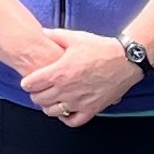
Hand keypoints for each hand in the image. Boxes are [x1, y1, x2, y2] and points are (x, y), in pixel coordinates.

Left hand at [16, 28, 141, 128]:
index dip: (27, 82)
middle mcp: (66, 90)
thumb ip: (55, 36)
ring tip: (51, 99)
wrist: (125, 60)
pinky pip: (73, 121)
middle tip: (39, 89)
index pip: (30, 84)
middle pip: (38, 99)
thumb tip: (42, 32)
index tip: (30, 80)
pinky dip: (66, 118)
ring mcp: (78, 102)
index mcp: (59, 72)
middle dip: (35, 94)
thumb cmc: (101, 48)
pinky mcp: (92, 109)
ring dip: (48, 106)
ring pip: (52, 112)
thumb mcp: (75, 37)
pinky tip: (66, 111)